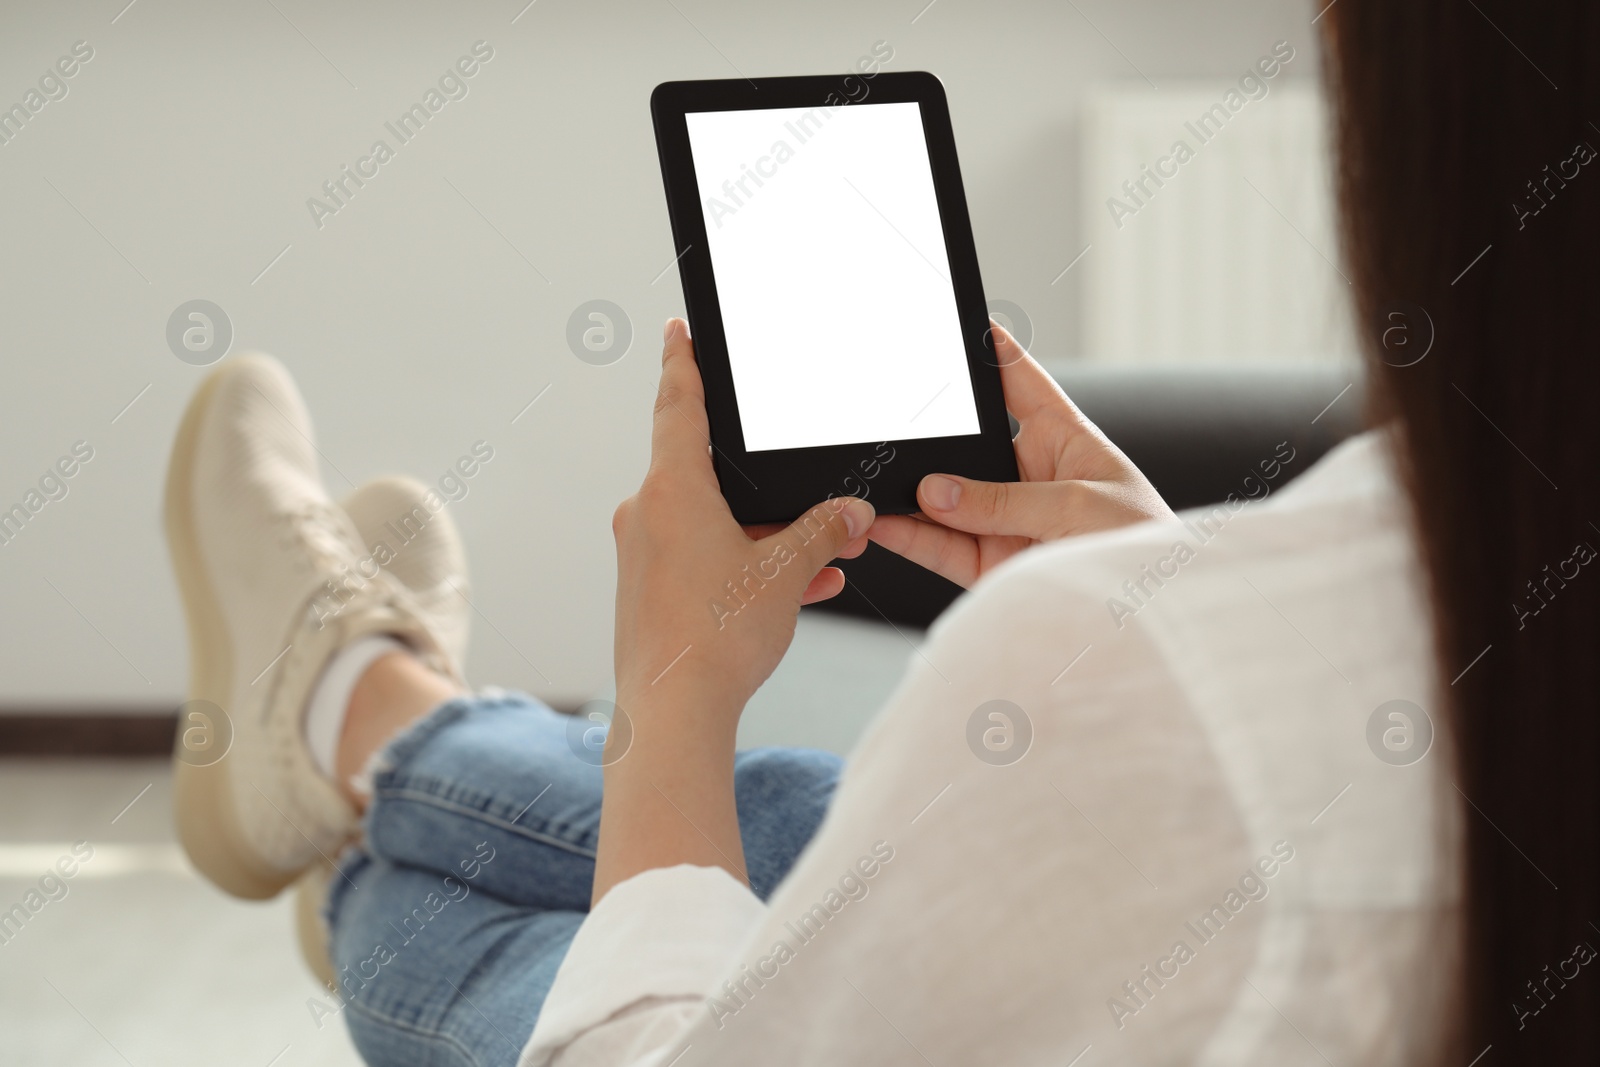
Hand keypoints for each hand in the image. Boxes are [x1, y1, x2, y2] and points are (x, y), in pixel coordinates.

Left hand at [595, 317, 873, 902]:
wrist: (671, 714)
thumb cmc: (717, 638)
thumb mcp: (786, 573)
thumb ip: (821, 533)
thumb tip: (850, 514)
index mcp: (672, 490)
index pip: (676, 405)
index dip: (683, 363)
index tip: (676, 331)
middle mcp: (646, 515)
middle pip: (707, 474)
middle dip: (763, 486)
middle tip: (804, 491)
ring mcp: (641, 556)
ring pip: (712, 524)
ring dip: (762, 535)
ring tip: (818, 557)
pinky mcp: (646, 593)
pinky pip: (701, 560)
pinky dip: (742, 565)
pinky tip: (794, 590)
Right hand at [868, 323, 1172, 587]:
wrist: (1152, 613)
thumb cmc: (1139, 545)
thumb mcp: (1078, 507)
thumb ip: (1004, 500)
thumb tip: (935, 493)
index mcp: (1063, 439)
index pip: (1020, 381)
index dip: (990, 350)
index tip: (957, 322)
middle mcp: (1028, 477)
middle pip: (966, 445)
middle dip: (929, 436)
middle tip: (892, 425)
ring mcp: (1005, 521)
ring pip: (943, 500)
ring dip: (909, 493)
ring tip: (875, 480)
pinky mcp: (990, 564)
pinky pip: (939, 547)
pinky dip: (909, 537)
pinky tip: (883, 523)